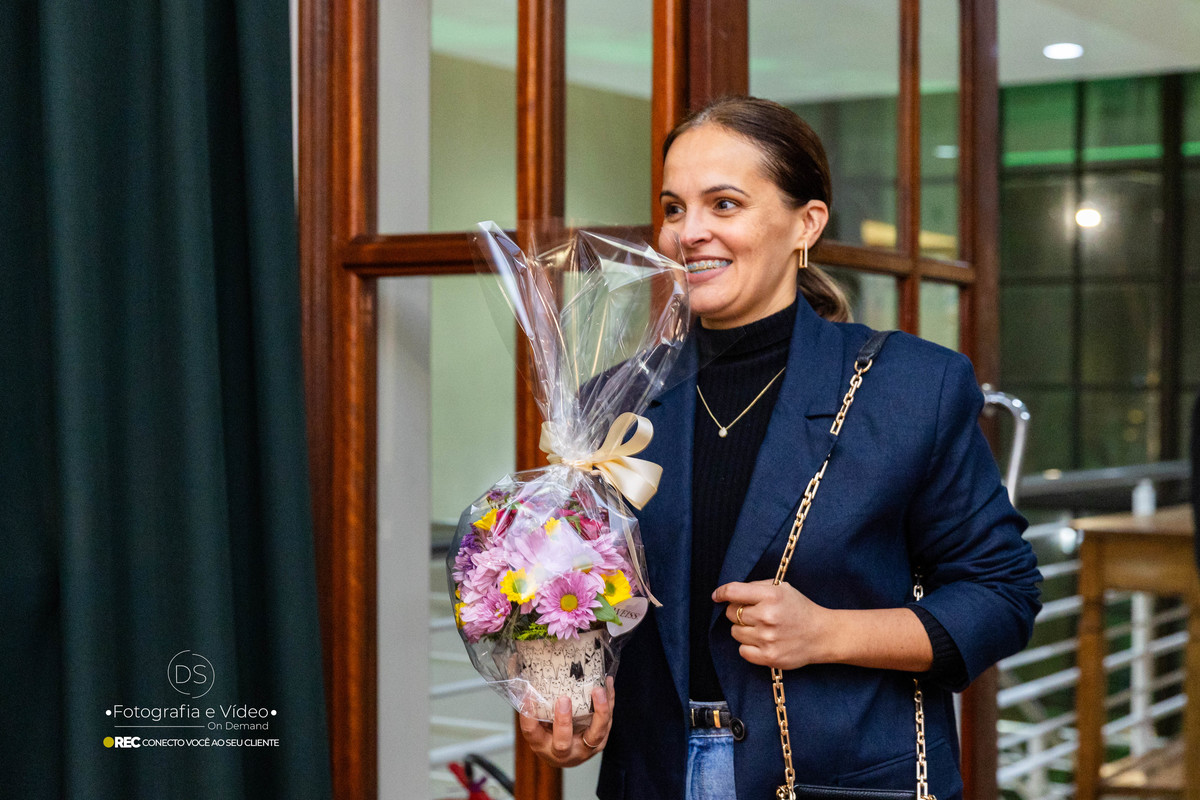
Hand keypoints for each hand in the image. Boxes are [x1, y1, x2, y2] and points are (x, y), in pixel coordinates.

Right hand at [517, 678, 614, 766]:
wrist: (569, 753)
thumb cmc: (548, 732)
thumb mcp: (535, 720)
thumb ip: (528, 696)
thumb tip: (514, 660)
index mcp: (541, 745)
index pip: (531, 732)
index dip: (528, 715)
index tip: (528, 695)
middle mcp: (562, 751)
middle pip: (562, 742)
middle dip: (563, 722)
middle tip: (563, 699)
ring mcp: (584, 748)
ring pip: (595, 734)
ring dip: (599, 712)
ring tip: (598, 690)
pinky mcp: (600, 740)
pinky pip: (608, 722)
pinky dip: (609, 702)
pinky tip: (607, 684)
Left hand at [712, 580, 835, 669]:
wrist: (822, 635)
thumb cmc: (800, 609)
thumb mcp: (782, 589)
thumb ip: (757, 587)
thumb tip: (729, 593)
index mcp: (771, 596)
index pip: (733, 592)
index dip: (721, 593)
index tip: (717, 596)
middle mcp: (767, 616)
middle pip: (731, 613)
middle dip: (737, 612)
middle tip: (753, 614)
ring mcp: (767, 638)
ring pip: (735, 632)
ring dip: (743, 630)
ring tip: (760, 628)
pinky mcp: (769, 657)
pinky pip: (742, 651)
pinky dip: (748, 647)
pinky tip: (762, 642)